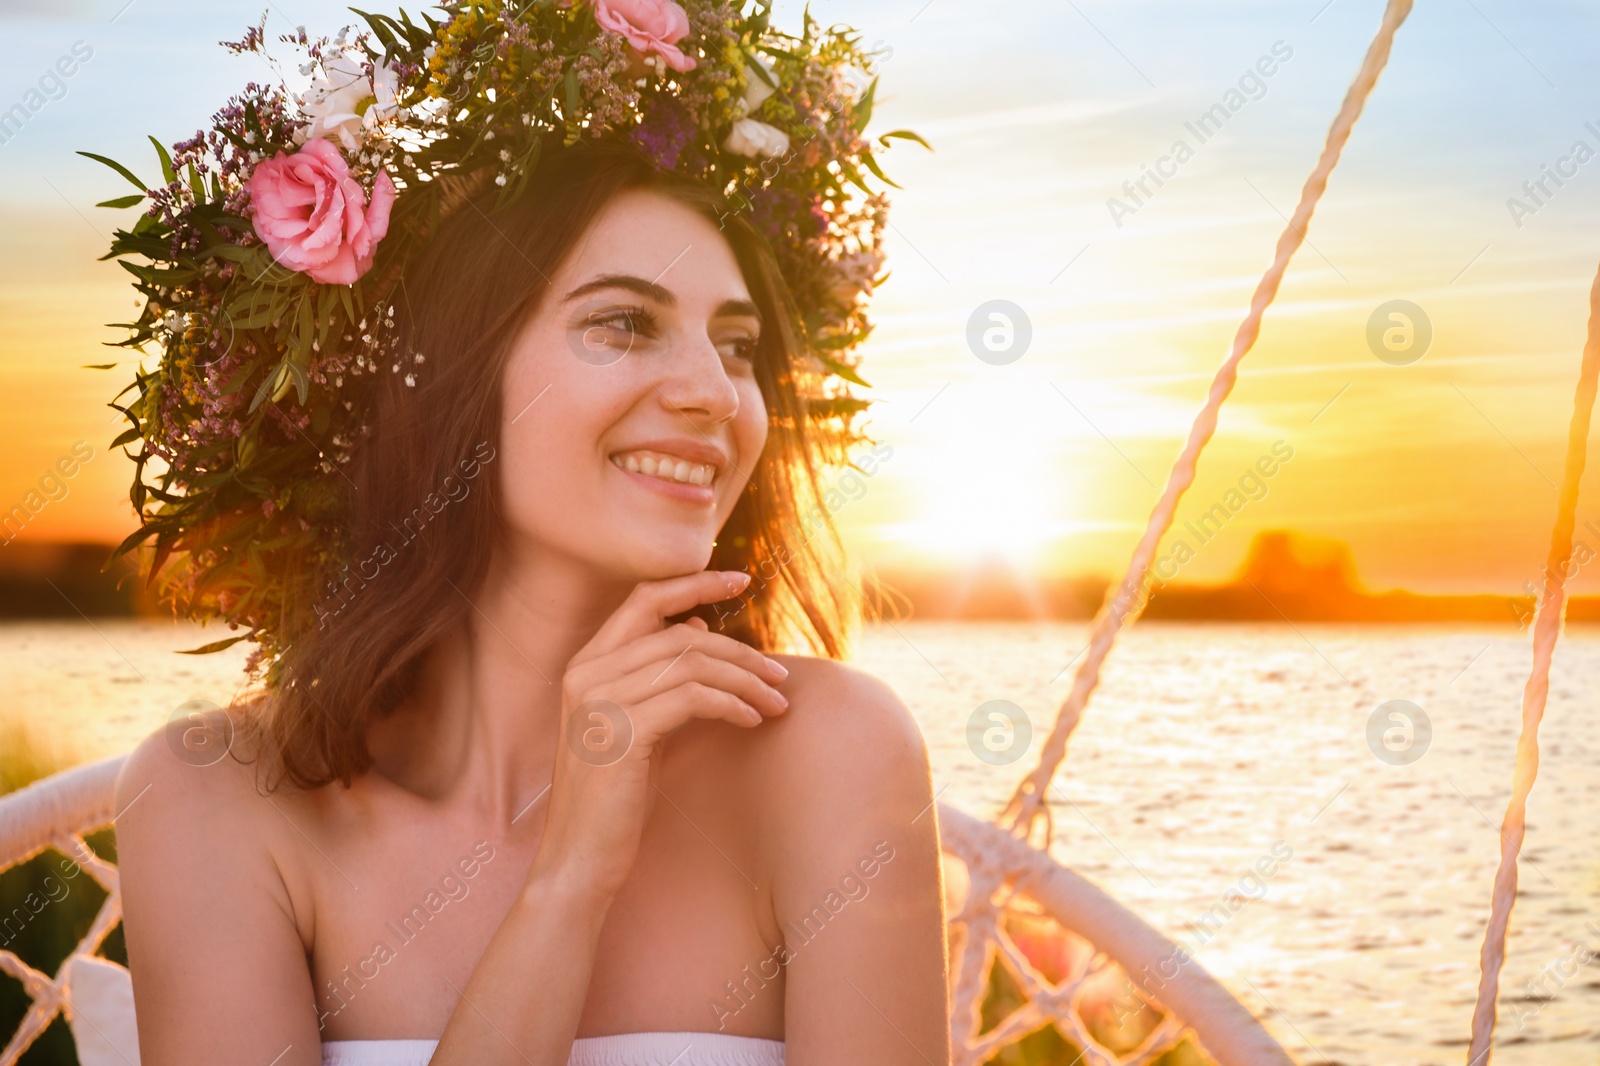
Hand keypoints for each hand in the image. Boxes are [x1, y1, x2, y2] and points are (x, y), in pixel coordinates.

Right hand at [529, 570, 789, 899]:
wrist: (578, 858)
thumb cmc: (613, 795)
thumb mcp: (634, 723)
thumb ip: (656, 675)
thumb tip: (696, 627)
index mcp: (585, 665)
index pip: (644, 599)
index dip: (695, 583)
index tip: (741, 579)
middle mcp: (587, 675)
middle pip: (680, 634)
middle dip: (739, 650)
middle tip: (779, 674)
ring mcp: (600, 703)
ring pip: (691, 663)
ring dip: (745, 681)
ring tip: (776, 702)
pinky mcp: (623, 734)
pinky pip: (693, 699)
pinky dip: (732, 704)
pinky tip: (751, 721)